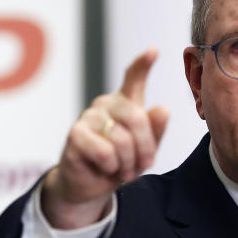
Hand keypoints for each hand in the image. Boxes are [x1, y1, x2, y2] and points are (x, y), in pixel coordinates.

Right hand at [42, 48, 169, 228]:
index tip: (153, 51)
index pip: (133, 78)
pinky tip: (105, 168)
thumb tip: (163, 109)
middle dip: (145, 148)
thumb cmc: (119, 163)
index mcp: (125, 103)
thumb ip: (154, 131)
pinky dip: (111, 167)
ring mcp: (88, 117)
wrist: (90, 186)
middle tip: (142, 165)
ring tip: (122, 169)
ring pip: (122, 139)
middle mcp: (105, 104)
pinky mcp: (75, 134)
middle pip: (137, 118)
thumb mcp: (144, 150)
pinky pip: (105, 152)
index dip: (143, 64)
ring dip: (128, 163)